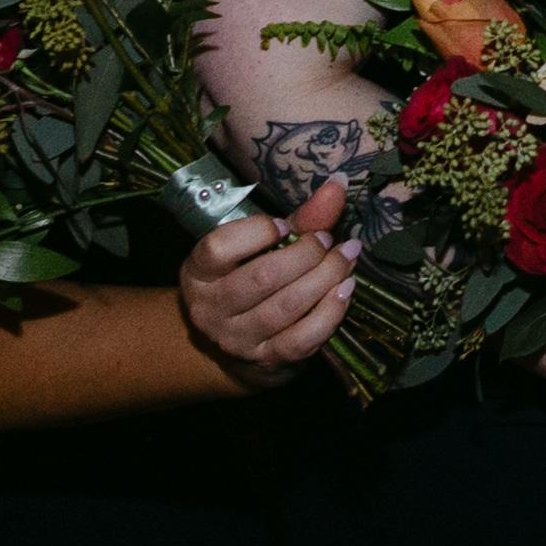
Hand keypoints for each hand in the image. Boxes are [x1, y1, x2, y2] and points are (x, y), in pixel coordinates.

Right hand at [178, 183, 355, 385]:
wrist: (240, 348)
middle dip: (306, 253)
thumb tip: (339, 184)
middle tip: (330, 239)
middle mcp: (210, 308)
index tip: (286, 225)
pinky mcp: (266, 360)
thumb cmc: (253, 281)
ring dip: (324, 278)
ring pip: (284, 307)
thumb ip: (298, 218)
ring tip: (347, 257)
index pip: (218, 247)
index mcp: (198, 272)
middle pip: (261, 277)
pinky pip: (302, 338)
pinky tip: (346, 289)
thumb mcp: (262, 248)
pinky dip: (329, 312)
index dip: (257, 231)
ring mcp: (236, 339)